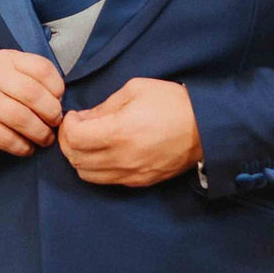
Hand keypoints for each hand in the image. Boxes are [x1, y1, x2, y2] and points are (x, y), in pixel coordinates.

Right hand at [0, 49, 65, 155]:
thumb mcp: (1, 69)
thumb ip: (26, 76)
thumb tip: (58, 100)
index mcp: (5, 60)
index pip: (41, 68)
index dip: (56, 87)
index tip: (58, 100)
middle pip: (34, 95)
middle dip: (51, 113)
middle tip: (55, 124)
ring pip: (21, 119)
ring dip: (40, 133)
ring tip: (44, 139)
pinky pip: (6, 138)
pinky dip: (22, 147)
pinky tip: (26, 148)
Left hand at [58, 77, 201, 187]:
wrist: (206, 128)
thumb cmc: (172, 103)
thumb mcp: (135, 90)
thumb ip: (104, 106)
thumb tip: (84, 119)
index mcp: (119, 132)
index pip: (74, 138)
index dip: (67, 125)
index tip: (74, 115)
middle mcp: (122, 158)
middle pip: (75, 159)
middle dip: (68, 142)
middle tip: (76, 128)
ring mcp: (131, 174)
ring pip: (87, 175)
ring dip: (79, 158)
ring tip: (88, 142)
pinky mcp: (140, 182)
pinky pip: (106, 181)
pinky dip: (96, 168)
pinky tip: (104, 152)